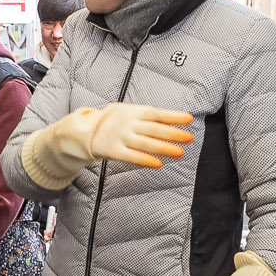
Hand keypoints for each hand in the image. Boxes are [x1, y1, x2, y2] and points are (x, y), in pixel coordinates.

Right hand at [77, 102, 192, 168]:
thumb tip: (174, 122)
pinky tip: (159, 164)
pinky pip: (132, 157)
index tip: (189, 119)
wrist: (86, 130)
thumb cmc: (115, 121)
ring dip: (164, 148)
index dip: (173, 117)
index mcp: (133, 111)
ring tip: (180, 152)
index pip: (157, 113)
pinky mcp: (115, 151)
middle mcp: (128, 124)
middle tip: (189, 138)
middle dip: (173, 134)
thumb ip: (149, 117)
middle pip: (154, 129)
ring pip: (146, 144)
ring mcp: (121, 137)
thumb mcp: (130, 112)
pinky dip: (146, 160)